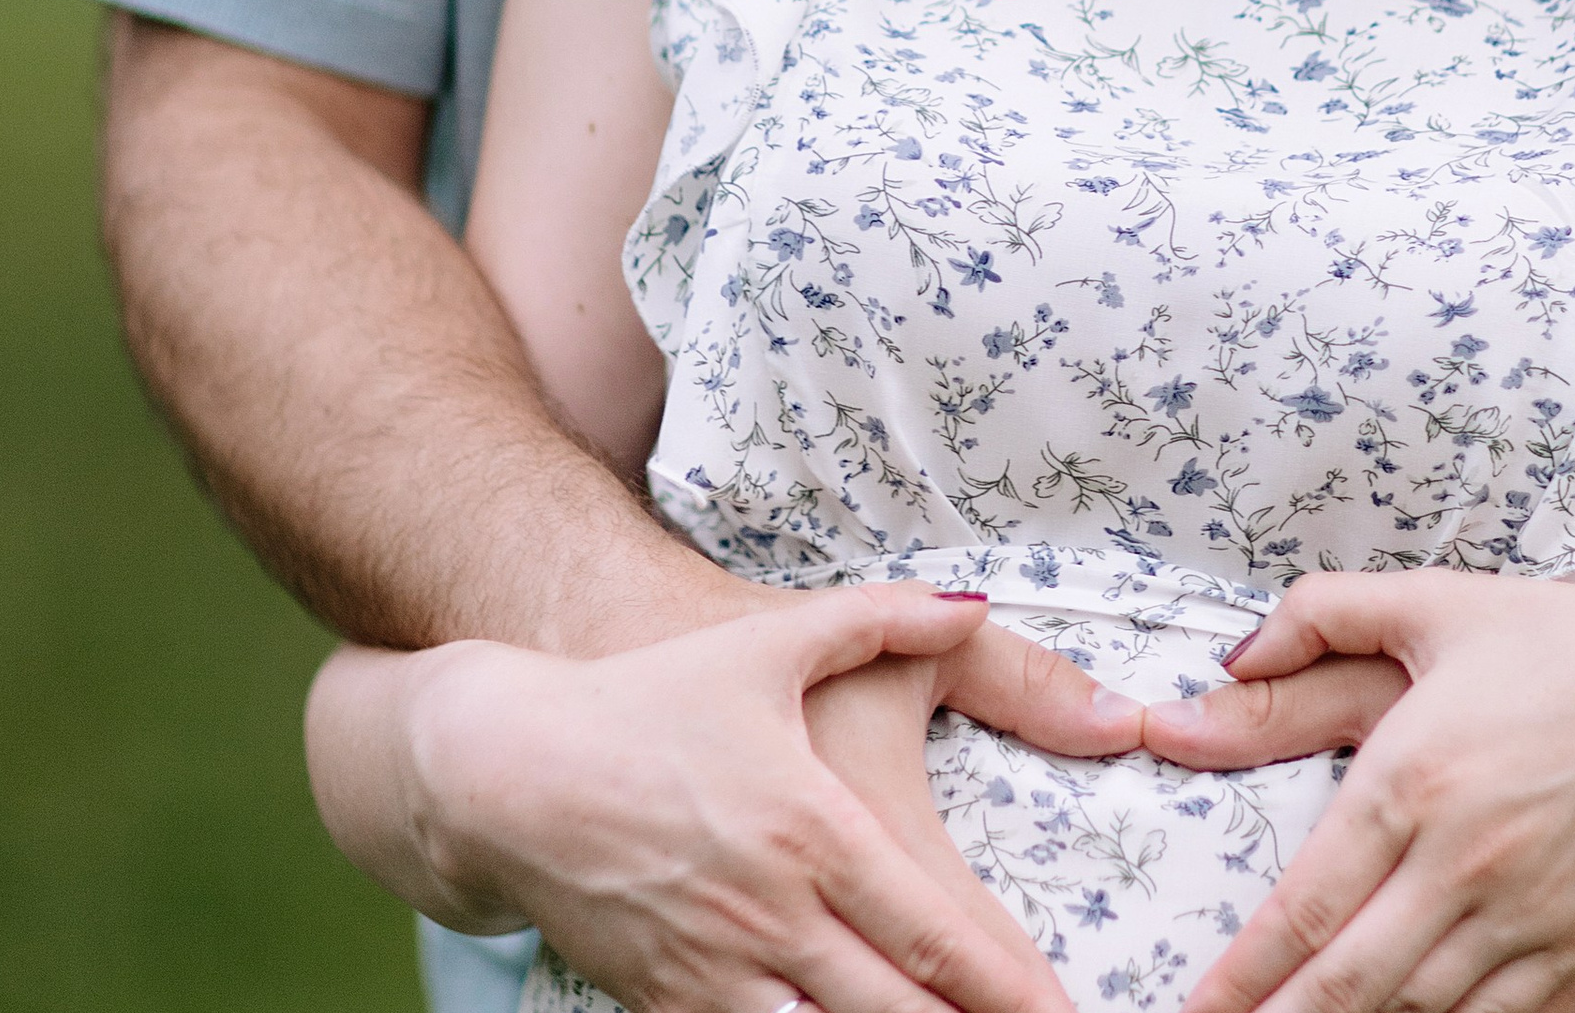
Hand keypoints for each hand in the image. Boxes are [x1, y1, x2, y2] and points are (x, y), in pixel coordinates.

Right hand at [395, 583, 1141, 1012]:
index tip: (1059, 1010)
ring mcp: (718, 972)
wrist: (514, 771)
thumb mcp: (773, 642)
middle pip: (897, 1011)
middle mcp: (774, 913)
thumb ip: (885, 616)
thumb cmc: (653, 701)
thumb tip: (975, 602)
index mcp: (816, 829)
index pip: (933, 933)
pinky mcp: (669, 1006)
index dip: (1006, 985)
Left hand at [1143, 572, 1574, 1012]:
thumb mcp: (1436, 604)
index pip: (1306, 908)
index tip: (1199, 1005)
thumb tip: (1234, 653)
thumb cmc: (1571, 645)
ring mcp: (1528, 922)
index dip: (1244, 974)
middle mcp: (1463, 865)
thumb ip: (1322, 615)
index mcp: (1413, 780)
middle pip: (1352, 985)